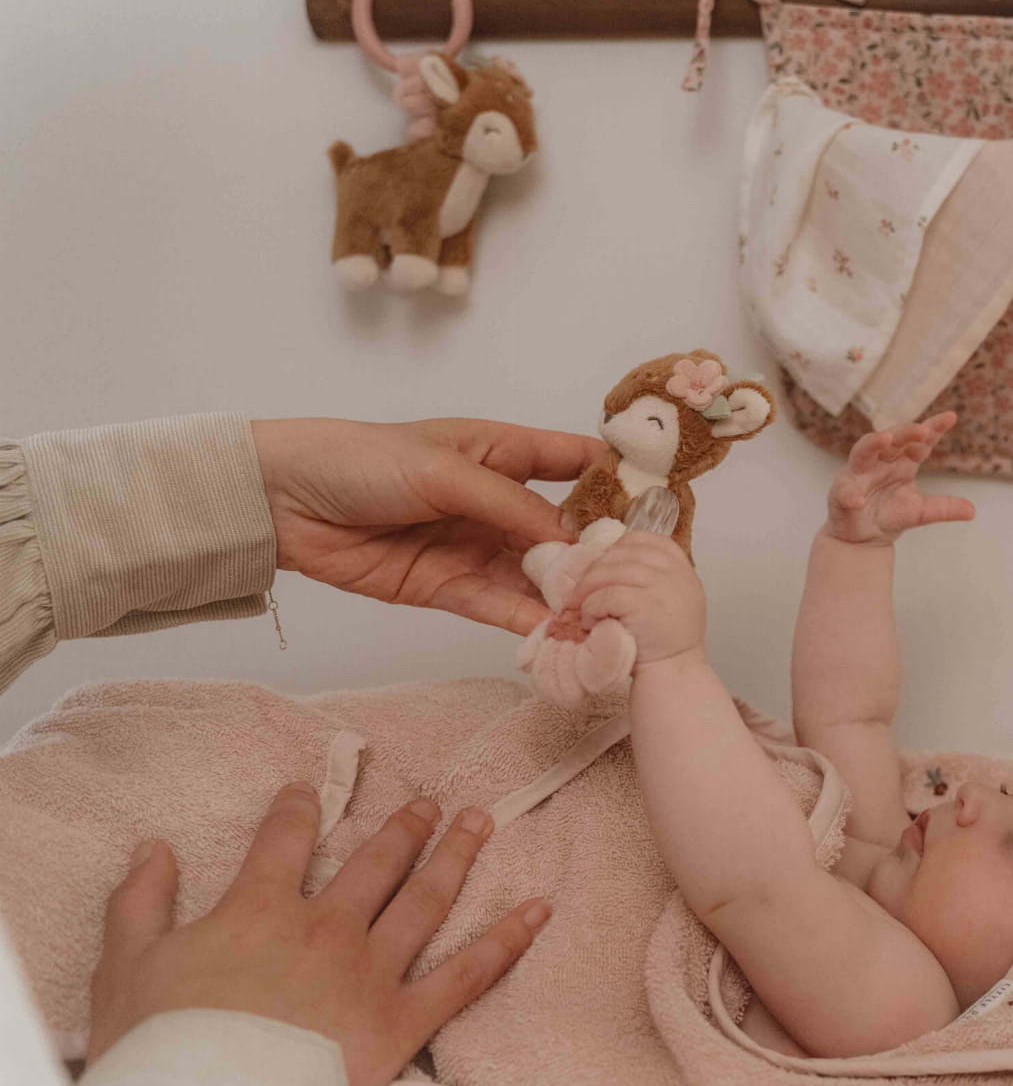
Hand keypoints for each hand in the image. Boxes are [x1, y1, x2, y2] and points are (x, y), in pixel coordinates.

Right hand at [88, 784, 550, 1085]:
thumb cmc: (161, 1046)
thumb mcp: (126, 967)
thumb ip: (140, 902)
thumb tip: (152, 847)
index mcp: (259, 909)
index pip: (284, 840)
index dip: (297, 809)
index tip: (307, 789)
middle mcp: (326, 927)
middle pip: (376, 861)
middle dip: (405, 827)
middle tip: (430, 802)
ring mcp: (372, 971)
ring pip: (427, 898)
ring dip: (457, 854)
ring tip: (479, 822)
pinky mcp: (404, 1020)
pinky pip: (469, 974)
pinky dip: (508, 939)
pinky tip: (540, 909)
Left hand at [252, 417, 609, 637]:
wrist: (282, 501)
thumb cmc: (363, 460)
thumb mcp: (445, 470)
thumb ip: (510, 506)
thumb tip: (569, 541)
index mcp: (502, 452)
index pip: (574, 463)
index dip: (614, 480)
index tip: (658, 503)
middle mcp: (497, 501)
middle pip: (562, 529)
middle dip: (596, 552)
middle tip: (637, 579)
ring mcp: (475, 547)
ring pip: (534, 574)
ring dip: (563, 594)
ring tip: (602, 616)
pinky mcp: (447, 588)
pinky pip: (497, 606)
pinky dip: (525, 621)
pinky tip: (556, 632)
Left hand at [564, 532, 706, 666]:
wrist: (674, 676)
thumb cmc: (664, 643)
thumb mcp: (671, 600)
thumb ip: (653, 578)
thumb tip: (609, 560)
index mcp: (682, 568)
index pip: (645, 540)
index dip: (618, 548)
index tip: (605, 567)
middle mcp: (676, 573)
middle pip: (622, 553)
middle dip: (595, 571)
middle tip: (580, 592)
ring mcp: (663, 587)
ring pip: (609, 572)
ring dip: (587, 590)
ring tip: (581, 609)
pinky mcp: (645, 605)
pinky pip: (605, 595)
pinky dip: (590, 607)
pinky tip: (589, 622)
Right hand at [824, 413, 974, 547]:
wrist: (863, 538)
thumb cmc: (889, 515)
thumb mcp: (920, 512)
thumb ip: (943, 508)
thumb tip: (972, 511)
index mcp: (902, 462)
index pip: (919, 441)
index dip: (933, 428)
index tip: (951, 417)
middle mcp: (880, 462)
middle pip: (892, 439)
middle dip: (906, 431)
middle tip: (922, 430)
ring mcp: (858, 475)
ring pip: (863, 451)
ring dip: (873, 443)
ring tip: (886, 439)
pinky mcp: (841, 493)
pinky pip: (845, 491)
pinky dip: (850, 495)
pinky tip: (858, 500)